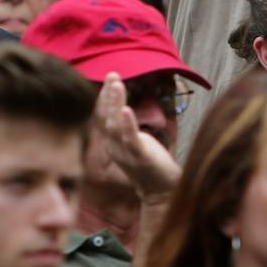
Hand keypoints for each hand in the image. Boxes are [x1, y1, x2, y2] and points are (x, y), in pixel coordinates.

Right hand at [98, 74, 180, 200]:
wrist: (162, 192)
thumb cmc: (150, 165)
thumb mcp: (134, 143)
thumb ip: (127, 128)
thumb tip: (124, 108)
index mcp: (112, 144)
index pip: (104, 117)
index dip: (105, 97)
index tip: (110, 78)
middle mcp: (114, 148)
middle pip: (105, 119)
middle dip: (107, 96)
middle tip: (112, 75)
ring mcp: (125, 153)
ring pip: (114, 126)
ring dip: (115, 104)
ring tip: (116, 85)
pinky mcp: (139, 158)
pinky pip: (130, 139)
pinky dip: (127, 124)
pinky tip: (126, 109)